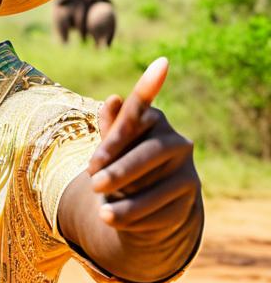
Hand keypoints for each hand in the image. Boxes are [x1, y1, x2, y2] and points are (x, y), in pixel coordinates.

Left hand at [86, 58, 199, 234]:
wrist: (140, 203)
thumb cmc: (118, 164)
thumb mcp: (109, 146)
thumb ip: (109, 127)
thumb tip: (113, 99)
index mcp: (152, 120)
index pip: (142, 109)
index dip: (146, 91)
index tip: (162, 63)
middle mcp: (176, 141)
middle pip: (150, 153)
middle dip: (120, 169)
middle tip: (92, 183)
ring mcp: (188, 170)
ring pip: (159, 186)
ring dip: (128, 201)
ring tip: (102, 212)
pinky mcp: (190, 198)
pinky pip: (164, 210)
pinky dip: (137, 218)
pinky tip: (116, 220)